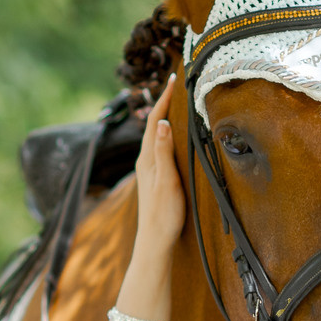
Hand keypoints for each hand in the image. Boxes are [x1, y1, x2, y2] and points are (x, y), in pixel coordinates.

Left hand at [130, 77, 184, 261]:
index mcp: (147, 158)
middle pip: (153, 124)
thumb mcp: (167, 181)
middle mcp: (145, 160)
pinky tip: (171, 135)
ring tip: (174, 102)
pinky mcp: (153, 177)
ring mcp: (148, 169)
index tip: (173, 80)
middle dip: (163, 103)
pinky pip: (158, 146)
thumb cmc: (163, 214)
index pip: (155, 121)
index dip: (163, 99)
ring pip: (155, 135)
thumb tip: (163, 124)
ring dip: (164, 116)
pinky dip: (165, 133)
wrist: (154, 240)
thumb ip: (164, 153)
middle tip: (175, 85)